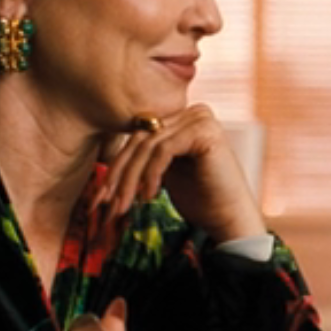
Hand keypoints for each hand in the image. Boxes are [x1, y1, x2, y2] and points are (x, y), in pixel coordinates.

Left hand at [95, 105, 265, 242]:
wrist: (230, 218)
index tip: (100, 197)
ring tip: (123, 206)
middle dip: (119, 174)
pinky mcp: (203, 131)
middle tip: (105, 204)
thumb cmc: (200, 200)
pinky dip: (151, 174)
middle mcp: (193, 112)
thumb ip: (146, 158)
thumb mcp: (165, 173)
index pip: (139, 137)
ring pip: (148, 146)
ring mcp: (200, 118)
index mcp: (184, 118)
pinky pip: (163, 149)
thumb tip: (108, 161)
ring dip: (130, 179)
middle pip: (140, 139)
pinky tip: (149, 196)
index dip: (116, 167)